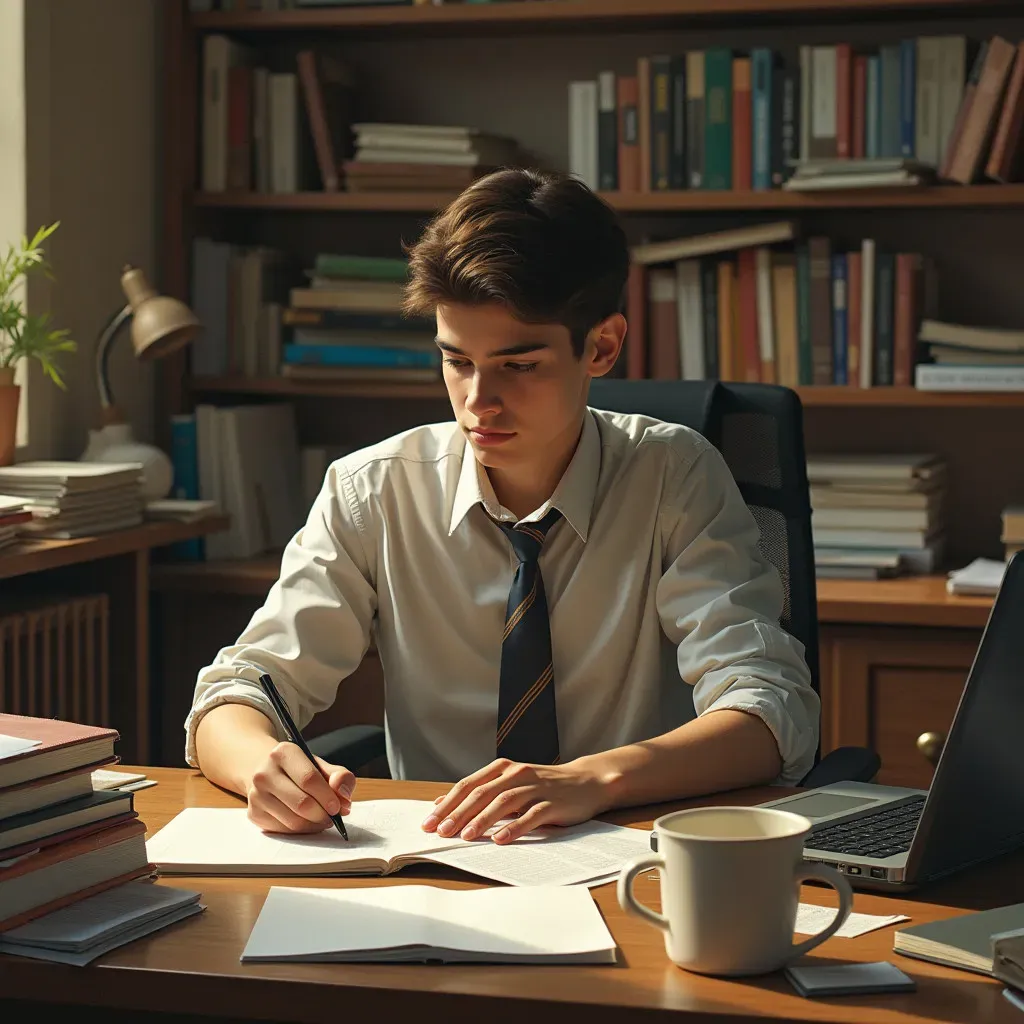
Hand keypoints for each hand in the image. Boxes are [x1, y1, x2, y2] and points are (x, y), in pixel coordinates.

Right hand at [247, 742, 354, 833]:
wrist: (265, 771)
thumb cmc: (298, 769)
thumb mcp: (319, 765)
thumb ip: (339, 776)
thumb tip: (344, 796)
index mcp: (283, 753)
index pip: (309, 779)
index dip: (327, 796)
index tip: (338, 807)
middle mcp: (264, 773)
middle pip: (301, 803)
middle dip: (322, 814)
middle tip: (333, 816)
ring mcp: (256, 795)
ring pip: (293, 821)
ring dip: (314, 825)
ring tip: (322, 819)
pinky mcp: (254, 814)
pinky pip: (283, 831)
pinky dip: (300, 830)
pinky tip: (307, 822)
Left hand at [420, 758, 608, 844]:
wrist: (585, 781)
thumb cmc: (542, 786)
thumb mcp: (509, 784)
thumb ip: (479, 792)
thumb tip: (442, 803)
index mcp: (502, 768)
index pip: (469, 785)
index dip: (448, 804)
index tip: (429, 822)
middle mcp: (517, 774)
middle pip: (482, 793)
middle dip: (458, 813)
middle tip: (440, 832)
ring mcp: (535, 787)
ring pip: (504, 802)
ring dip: (482, 819)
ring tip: (465, 836)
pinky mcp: (553, 802)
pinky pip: (532, 815)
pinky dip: (515, 827)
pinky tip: (500, 839)